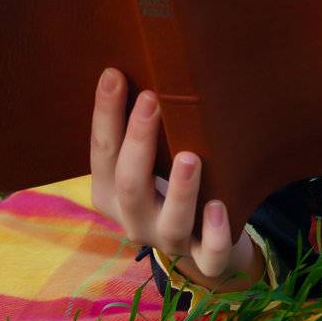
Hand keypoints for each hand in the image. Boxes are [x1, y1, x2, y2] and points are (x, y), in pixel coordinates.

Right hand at [89, 68, 258, 289]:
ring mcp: (168, 242)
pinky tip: (219, 208)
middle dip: (140, 142)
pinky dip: (213, 234)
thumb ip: (141, 126)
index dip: (106, 114)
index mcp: (110, 193)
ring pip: (169, 223)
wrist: (204, 241)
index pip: (102, 152)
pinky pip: (207, 256)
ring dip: (179, 190)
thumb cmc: (169, 180)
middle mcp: (134, 220)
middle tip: (153, 99)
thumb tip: (141, 60)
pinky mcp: (205, 260)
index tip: (115, 74)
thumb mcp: (148, 156)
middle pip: (130, 185)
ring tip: (190, 158)